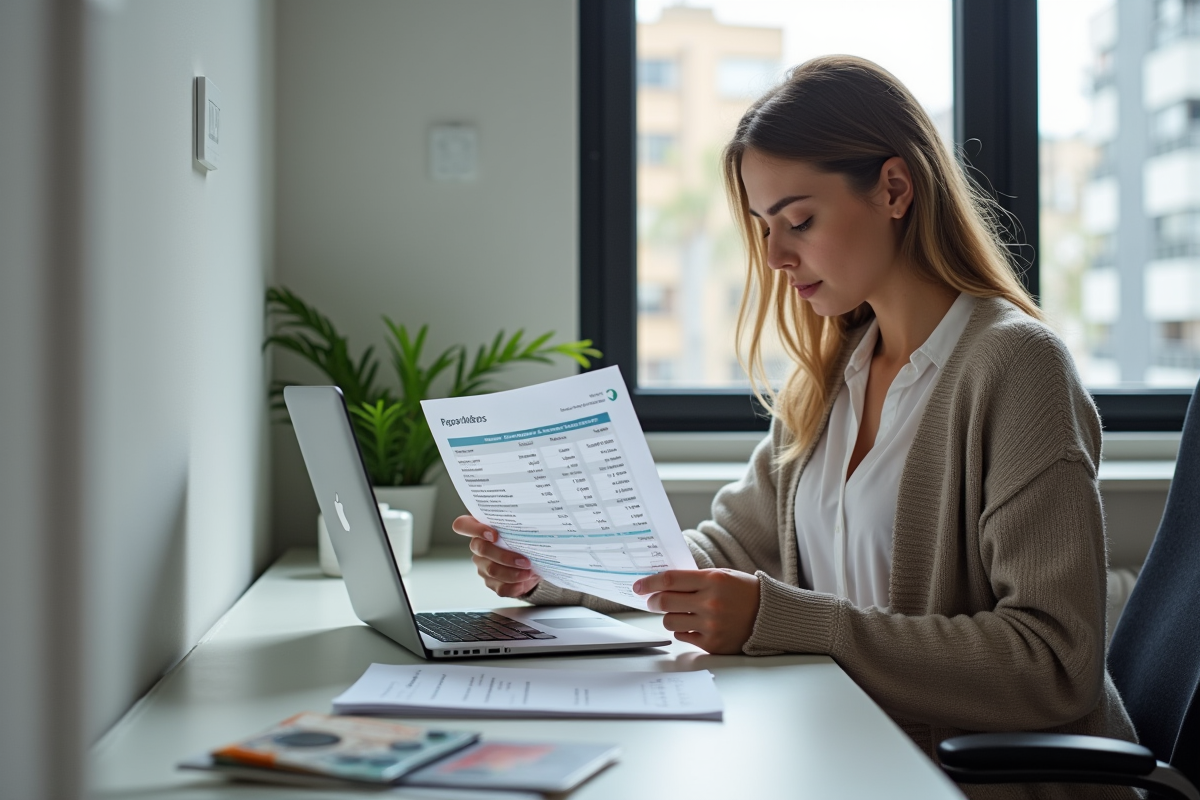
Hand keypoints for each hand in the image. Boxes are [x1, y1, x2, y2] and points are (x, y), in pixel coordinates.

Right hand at [452, 516, 540, 597]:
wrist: (534, 562)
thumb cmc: (525, 540)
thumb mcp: (524, 531)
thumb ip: (521, 528)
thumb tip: (535, 529)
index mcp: (481, 527)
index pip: (463, 525)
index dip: (475, 529)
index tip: (494, 535)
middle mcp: (478, 545)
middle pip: (481, 549)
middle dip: (504, 556)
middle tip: (524, 560)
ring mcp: (482, 565)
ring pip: (491, 570)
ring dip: (512, 573)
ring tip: (528, 572)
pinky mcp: (490, 582)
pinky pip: (499, 587)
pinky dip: (513, 586)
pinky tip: (523, 583)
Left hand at [632, 569, 759, 654]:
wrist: (770, 616)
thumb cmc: (744, 592)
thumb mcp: (722, 576)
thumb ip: (695, 579)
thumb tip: (663, 583)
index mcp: (713, 581)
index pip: (670, 580)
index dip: (649, 582)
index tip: (639, 585)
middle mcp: (711, 603)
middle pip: (665, 602)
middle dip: (653, 601)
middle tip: (651, 600)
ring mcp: (711, 626)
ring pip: (670, 622)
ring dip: (669, 616)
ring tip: (680, 612)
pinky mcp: (712, 644)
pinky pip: (683, 636)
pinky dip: (683, 630)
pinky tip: (694, 624)